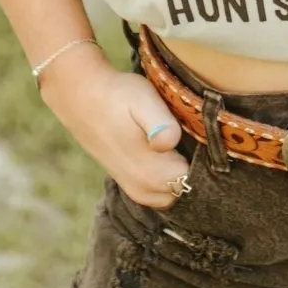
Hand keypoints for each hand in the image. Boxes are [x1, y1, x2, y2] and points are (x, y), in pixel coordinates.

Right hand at [38, 49, 190, 208]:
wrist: (80, 95)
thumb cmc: (117, 95)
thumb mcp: (143, 99)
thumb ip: (161, 124)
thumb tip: (169, 143)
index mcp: (153, 173)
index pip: (198, 183)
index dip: (207, 161)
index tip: (204, 139)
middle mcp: (145, 189)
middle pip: (188, 190)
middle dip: (196, 170)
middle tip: (193, 137)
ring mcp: (135, 189)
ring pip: (175, 192)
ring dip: (181, 172)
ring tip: (181, 142)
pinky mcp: (129, 183)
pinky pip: (160, 190)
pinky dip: (168, 176)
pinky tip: (167, 150)